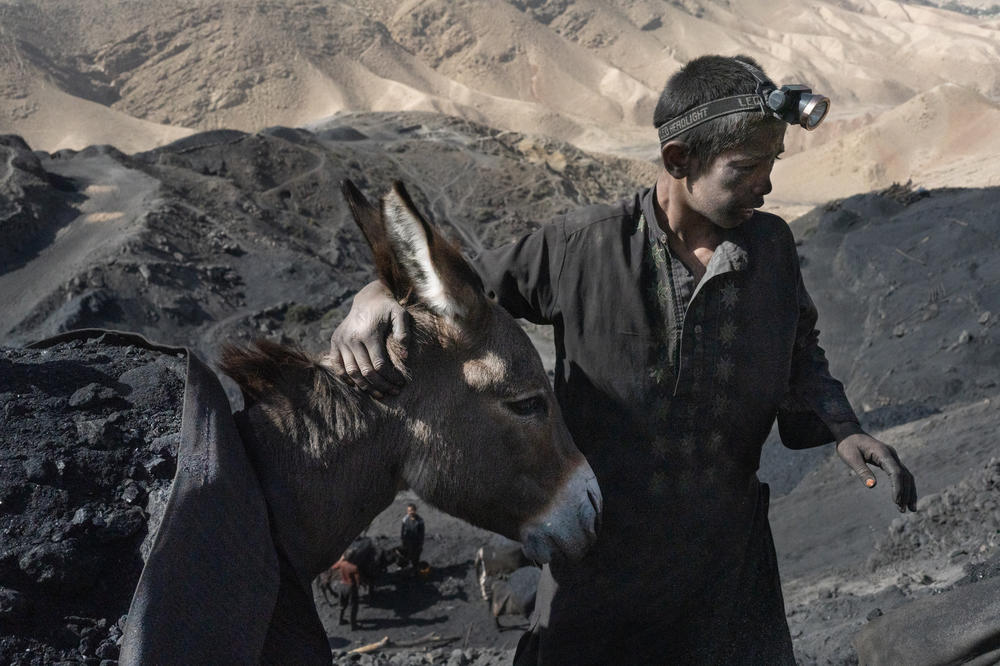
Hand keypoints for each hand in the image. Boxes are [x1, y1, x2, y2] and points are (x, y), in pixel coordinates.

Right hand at [326, 281, 410, 398]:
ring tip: (379, 393)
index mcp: (368, 334)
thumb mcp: (400, 314)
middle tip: (393, 392)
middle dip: (381, 385)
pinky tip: (359, 385)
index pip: (379, 365)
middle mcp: (352, 339)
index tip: (401, 384)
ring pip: (351, 373)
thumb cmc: (388, 308)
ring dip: (365, 386)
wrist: (368, 299)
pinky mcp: (335, 342)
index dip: (390, 378)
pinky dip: (346, 378)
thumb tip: (405, 356)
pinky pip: (338, 366)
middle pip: (365, 372)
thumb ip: (404, 333)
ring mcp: (341, 341)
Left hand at [836, 433, 916, 511]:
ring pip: (906, 476)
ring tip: (909, 509)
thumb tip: (871, 485)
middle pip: (905, 475)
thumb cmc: (848, 444)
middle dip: (906, 493)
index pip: (896, 472)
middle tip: (903, 510)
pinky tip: (904, 498)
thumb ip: (862, 470)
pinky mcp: (890, 461)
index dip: (898, 488)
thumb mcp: (851, 458)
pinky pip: (901, 474)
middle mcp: (891, 454)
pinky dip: (905, 486)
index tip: (896, 501)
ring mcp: (892, 457)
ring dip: (909, 492)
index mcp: (883, 453)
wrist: (848, 432)